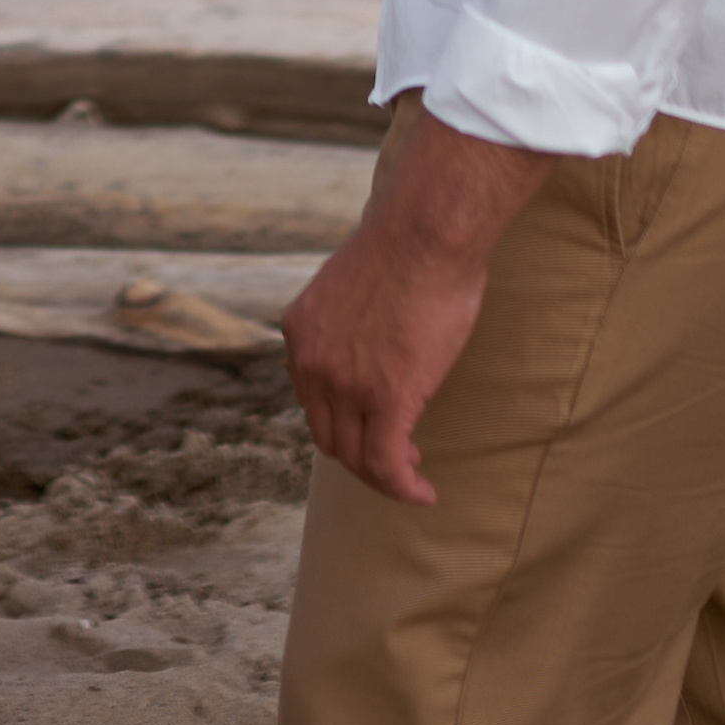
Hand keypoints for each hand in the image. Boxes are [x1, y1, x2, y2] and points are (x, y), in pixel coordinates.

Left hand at [280, 114, 550, 503]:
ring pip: (357, 457)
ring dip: (384, 474)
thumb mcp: (353, 287)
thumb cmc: (406, 245)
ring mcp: (345, 384)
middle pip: (329, 436)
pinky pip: (387, 465)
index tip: (373, 426)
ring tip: (413, 473)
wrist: (426, 230)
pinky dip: (404, 489)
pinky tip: (425, 494)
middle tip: (400, 451)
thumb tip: (368, 338)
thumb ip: (348, 321)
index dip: (343, 422)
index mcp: (298, 332)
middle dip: (361, 453)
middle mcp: (311, 362)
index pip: (311, 401)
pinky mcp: (387, 399)